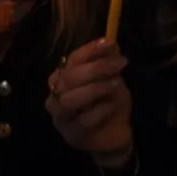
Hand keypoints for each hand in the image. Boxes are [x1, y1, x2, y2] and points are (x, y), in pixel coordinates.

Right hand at [46, 39, 133, 166]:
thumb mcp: (112, 77)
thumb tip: (110, 43)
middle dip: (95, 68)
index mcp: (63, 80)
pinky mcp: (72, 135)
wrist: (115, 132)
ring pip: (68, 100)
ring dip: (95, 88)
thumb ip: (108, 61)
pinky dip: (100, 109)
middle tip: (120, 64)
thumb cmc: (109, 101)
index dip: (89, 50)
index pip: (71, 60)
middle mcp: (56, 98)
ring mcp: (61, 118)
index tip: (109, 42)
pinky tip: (112, 104)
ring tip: (115, 84)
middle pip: (67, 79)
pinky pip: (83, 120)